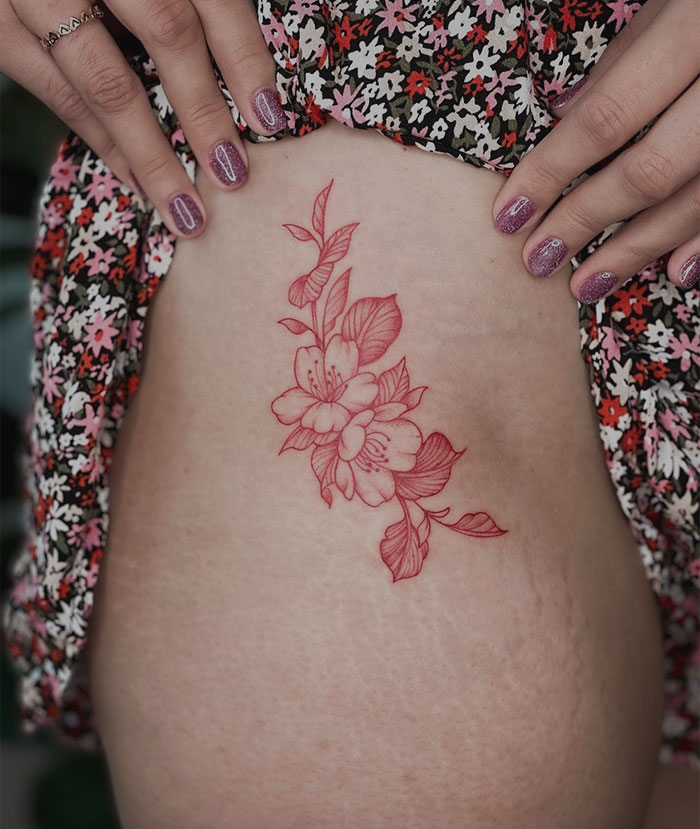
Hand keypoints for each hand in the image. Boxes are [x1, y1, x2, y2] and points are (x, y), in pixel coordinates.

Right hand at [1, 0, 285, 237]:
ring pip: (107, 79)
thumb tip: (250, 86)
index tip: (270, 118)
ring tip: (186, 210)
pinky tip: (136, 180)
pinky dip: (103, 143)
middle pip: (166, 29)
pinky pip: (58, 93)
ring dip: (152, 153)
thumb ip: (195, 12)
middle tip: (232, 173)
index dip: (244, 56)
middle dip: (204, 110)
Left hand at [492, 0, 699, 301]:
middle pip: (648, 170)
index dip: (551, 172)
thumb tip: (564, 117)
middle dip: (584, 221)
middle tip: (539, 260)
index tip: (509, 215)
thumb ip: (620, 64)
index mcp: (695, 28)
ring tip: (587, 283)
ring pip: (696, 199)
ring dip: (636, 249)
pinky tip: (674, 271)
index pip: (606, 118)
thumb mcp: (668, 6)